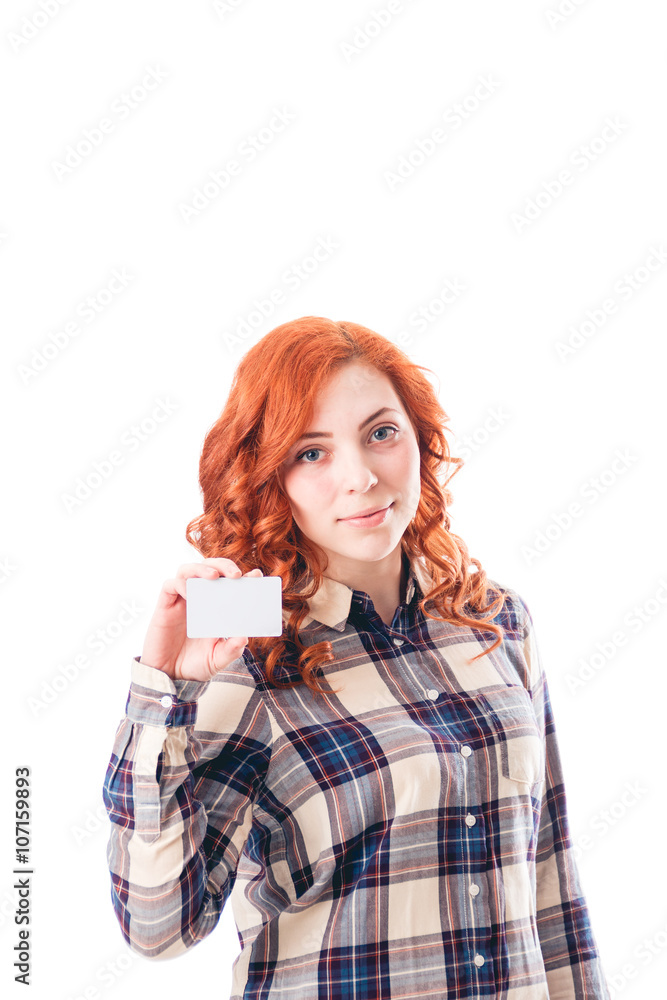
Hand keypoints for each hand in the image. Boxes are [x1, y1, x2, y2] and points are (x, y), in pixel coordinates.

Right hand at [139, 558, 262, 680]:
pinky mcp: (165, 606)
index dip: (243, 576)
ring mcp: (181, 601)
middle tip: (235, 575)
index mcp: (216, 607)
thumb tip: (244, 637)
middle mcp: (199, 599)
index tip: (256, 575)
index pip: (229, 583)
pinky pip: (170, 585)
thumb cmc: (194, 665)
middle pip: (210, 568)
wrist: (168, 677)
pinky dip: (181, 584)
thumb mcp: (217, 660)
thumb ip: (231, 650)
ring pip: (188, 570)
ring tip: (214, 576)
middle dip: (224, 565)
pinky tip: (190, 593)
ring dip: (202, 568)